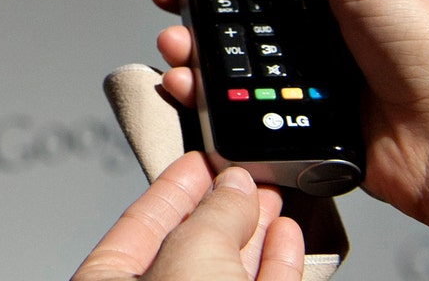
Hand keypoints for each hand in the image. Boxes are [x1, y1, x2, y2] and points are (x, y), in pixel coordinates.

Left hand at [73, 152, 303, 280]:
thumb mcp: (193, 255)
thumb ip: (215, 214)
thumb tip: (237, 186)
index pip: (142, 221)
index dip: (174, 186)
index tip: (201, 159)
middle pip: (192, 245)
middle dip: (224, 206)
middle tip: (247, 172)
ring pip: (231, 269)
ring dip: (256, 232)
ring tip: (272, 196)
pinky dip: (278, 263)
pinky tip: (287, 236)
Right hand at [147, 0, 428, 218]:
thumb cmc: (423, 48)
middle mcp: (315, 39)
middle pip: (233, 23)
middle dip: (192, 13)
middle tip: (171, 7)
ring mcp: (304, 87)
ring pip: (227, 71)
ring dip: (190, 58)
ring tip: (178, 51)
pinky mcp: (295, 131)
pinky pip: (239, 118)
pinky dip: (208, 106)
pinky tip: (192, 93)